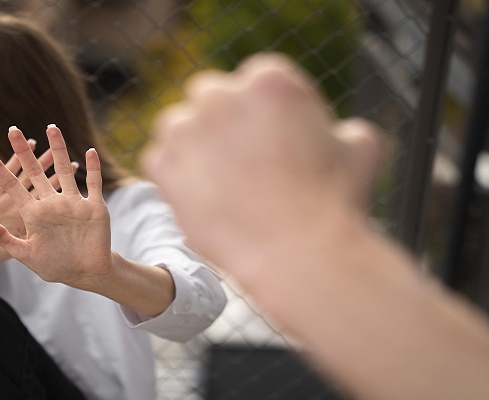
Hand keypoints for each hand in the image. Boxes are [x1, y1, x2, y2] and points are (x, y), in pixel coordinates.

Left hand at [0, 125, 113, 289]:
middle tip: (12, 129)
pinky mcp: (93, 206)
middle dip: (24, 151)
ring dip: (58, 149)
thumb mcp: (24, 253)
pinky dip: (92, 168)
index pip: (11, 185)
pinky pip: (93, 183)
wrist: (85, 274)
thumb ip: (1, 236)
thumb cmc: (55, 266)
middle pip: (34, 171)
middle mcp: (50, 203)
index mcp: (32, 213)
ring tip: (52, 127)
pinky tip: (89, 152)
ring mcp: (72, 202)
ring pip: (63, 170)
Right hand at [0, 141, 58, 269]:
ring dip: (14, 157)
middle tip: (54, 138)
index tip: (72, 163)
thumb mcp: (18, 253)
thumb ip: (28, 237)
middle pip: (29, 176)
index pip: (43, 191)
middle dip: (41, 159)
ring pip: (6, 173)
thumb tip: (39, 224)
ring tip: (26, 140)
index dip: (55, 177)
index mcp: (24, 215)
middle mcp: (8, 204)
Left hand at [141, 53, 379, 266]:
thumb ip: (340, 127)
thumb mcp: (360, 148)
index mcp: (268, 79)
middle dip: (222, 122)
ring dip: (193, 145)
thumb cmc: (334, 201)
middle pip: (210, 97)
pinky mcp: (161, 163)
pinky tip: (203, 200)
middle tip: (239, 161)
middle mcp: (220, 94)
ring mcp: (185, 128)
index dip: (261, 114)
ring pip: (178, 126)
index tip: (267, 142)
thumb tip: (337, 131)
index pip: (253, 83)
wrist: (298, 252)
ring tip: (220, 183)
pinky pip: (159, 161)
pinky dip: (175, 178)